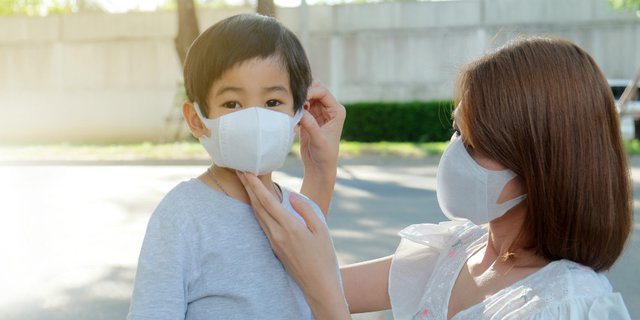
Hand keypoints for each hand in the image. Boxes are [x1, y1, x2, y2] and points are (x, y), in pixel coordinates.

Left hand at [237, 171, 350, 318]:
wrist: (318, 284)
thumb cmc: (324, 256)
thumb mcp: (321, 229)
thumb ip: (305, 210)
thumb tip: (292, 196)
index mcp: (289, 227)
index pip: (267, 201)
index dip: (254, 185)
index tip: (246, 171)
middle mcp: (277, 234)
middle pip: (257, 206)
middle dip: (247, 187)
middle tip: (239, 170)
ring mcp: (274, 242)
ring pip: (258, 216)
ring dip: (250, 198)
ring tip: (245, 183)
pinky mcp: (274, 247)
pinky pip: (262, 224)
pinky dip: (257, 210)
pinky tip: (257, 204)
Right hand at [300, 80, 345, 170]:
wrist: (318, 166)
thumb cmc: (324, 154)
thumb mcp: (319, 140)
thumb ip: (311, 125)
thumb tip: (300, 112)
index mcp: (337, 111)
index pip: (323, 92)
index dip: (311, 91)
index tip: (300, 98)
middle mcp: (328, 109)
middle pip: (315, 90)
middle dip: (304, 93)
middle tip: (294, 102)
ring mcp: (318, 112)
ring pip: (306, 96)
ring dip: (298, 100)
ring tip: (291, 108)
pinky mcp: (308, 117)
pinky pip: (300, 106)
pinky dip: (294, 107)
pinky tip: (290, 115)